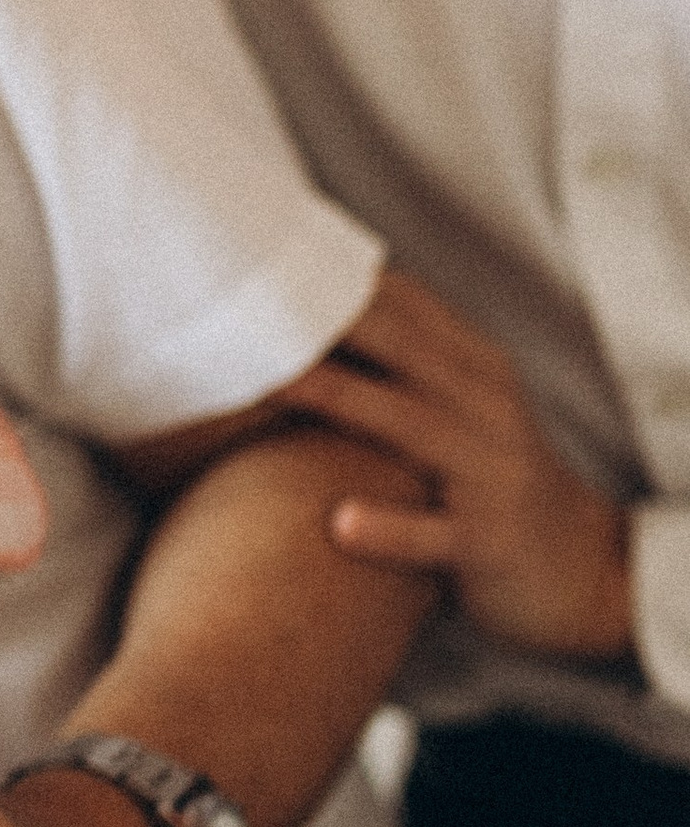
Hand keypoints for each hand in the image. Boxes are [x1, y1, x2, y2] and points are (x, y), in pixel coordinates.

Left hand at [285, 270, 633, 661]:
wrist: (582, 566)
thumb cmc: (491, 480)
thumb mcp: (460, 408)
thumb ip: (402, 361)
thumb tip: (314, 311)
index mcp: (472, 367)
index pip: (399, 304)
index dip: (331, 279)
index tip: (257, 260)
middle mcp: (483, 406)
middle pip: (399, 346)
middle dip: (324, 319)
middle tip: (244, 302)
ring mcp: (489, 472)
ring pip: (408, 425)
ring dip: (339, 398)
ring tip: (270, 382)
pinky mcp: (487, 542)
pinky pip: (435, 535)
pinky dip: (391, 529)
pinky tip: (342, 522)